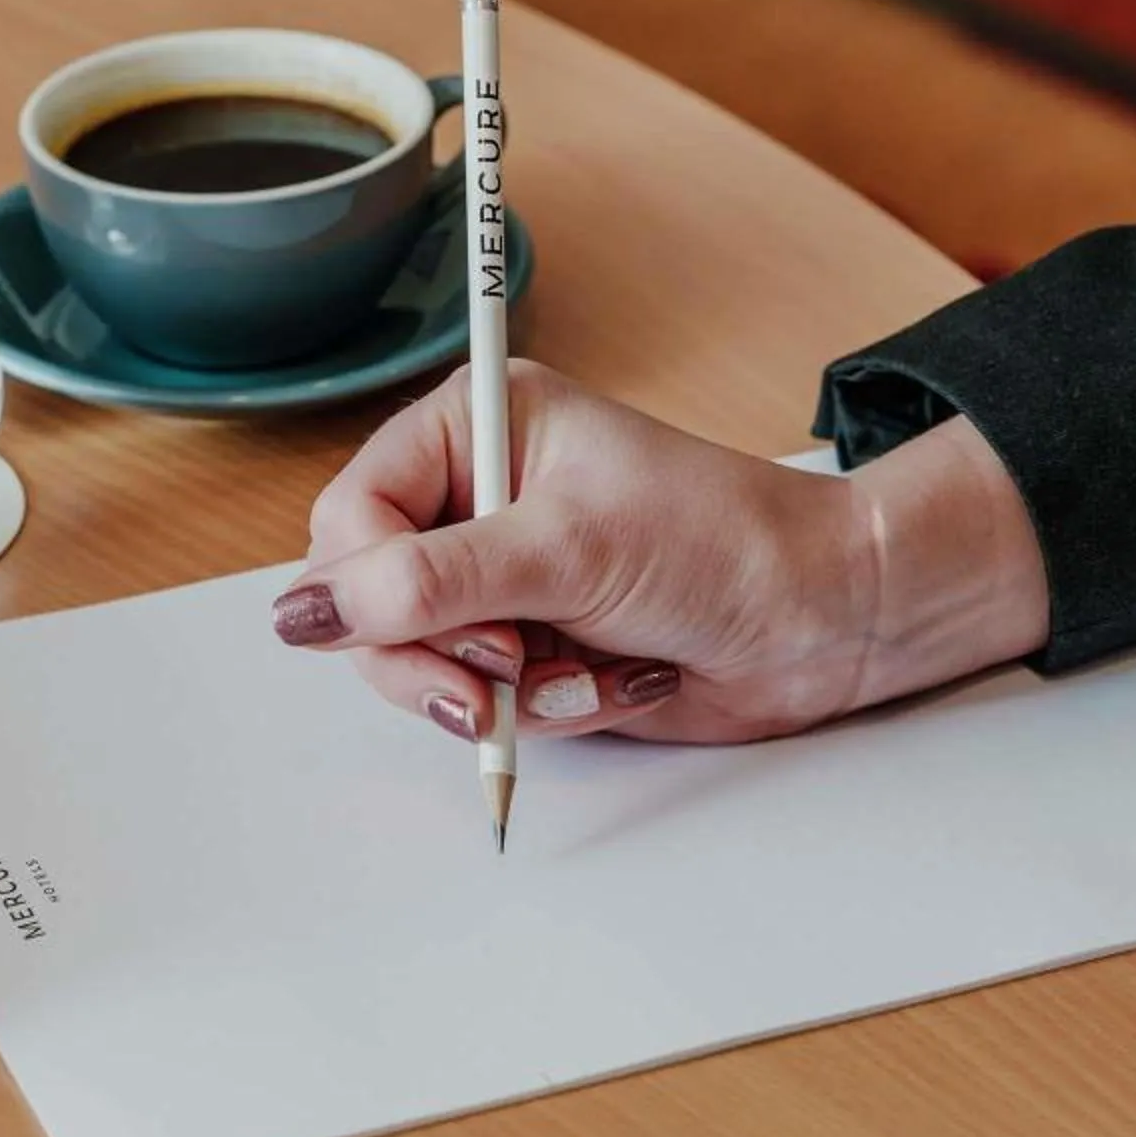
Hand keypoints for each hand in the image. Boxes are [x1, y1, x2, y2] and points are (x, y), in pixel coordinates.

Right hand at [273, 362, 1050, 745]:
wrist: (824, 619)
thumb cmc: (722, 540)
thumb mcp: (567, 547)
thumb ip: (431, 581)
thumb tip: (310, 610)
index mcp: (478, 427)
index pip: (352, 512)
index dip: (366, 582)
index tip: (424, 623)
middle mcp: (478, 499)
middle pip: (364, 599)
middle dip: (431, 651)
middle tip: (502, 670)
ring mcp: (503, 581)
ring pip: (416, 663)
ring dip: (496, 688)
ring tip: (571, 672)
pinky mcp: (534, 649)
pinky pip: (483, 704)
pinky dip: (542, 709)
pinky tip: (608, 681)